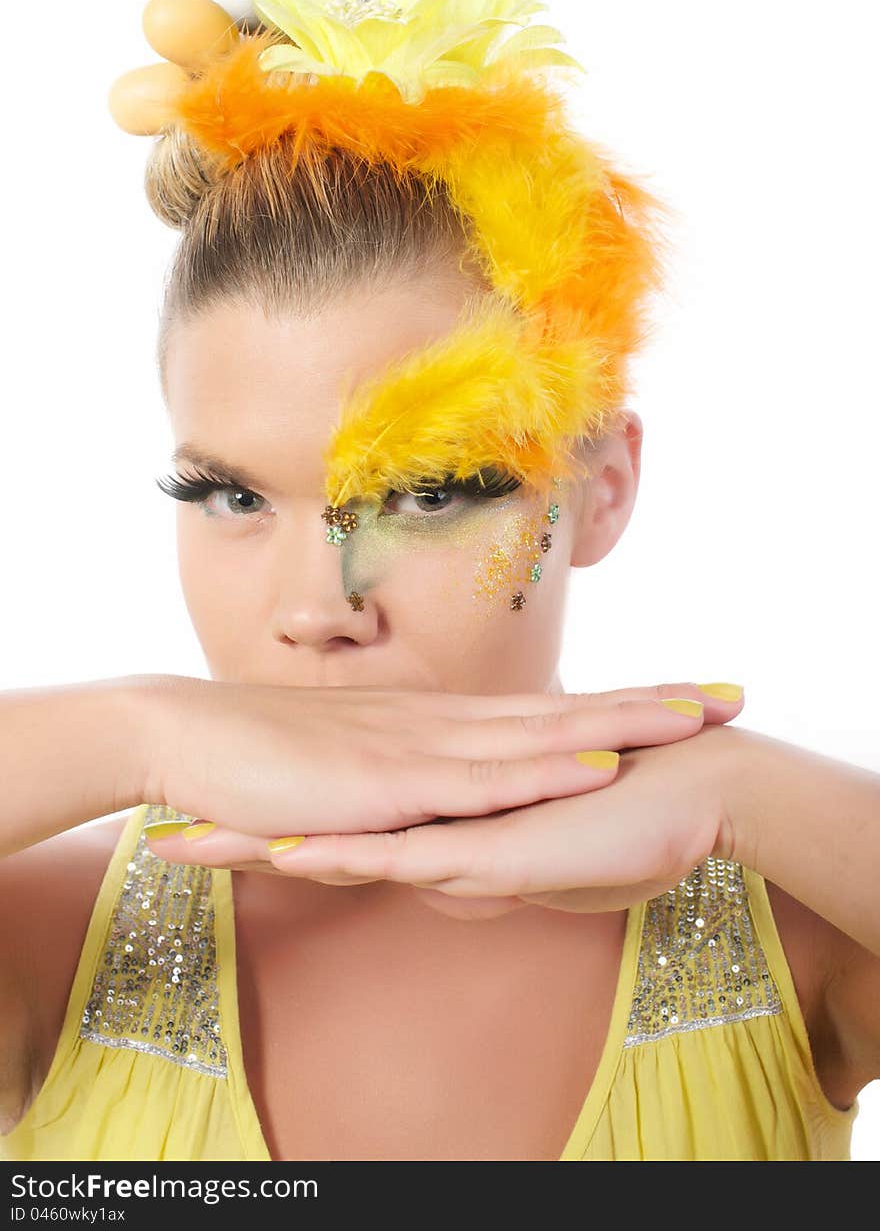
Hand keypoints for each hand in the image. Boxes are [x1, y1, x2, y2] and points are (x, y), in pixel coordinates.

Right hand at [142, 677, 742, 912]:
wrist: (185, 734)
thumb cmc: (266, 756)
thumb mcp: (358, 773)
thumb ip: (410, 784)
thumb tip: (449, 803)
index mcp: (442, 725)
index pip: (550, 710)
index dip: (621, 705)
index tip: (685, 698)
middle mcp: (445, 724)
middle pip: (568, 711)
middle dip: (652, 705)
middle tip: (731, 695)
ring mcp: (421, 748)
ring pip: (541, 736)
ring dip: (622, 726)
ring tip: (695, 717)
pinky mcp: (388, 782)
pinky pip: (481, 780)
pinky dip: (544, 772)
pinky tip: (594, 765)